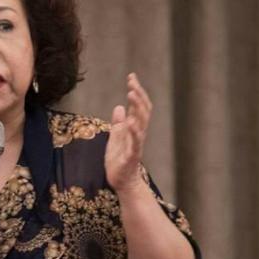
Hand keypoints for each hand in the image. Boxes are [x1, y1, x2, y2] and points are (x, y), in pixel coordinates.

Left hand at [105, 73, 152, 194]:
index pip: (139, 106)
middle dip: (138, 95)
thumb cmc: (119, 161)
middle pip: (143, 110)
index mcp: (134, 128)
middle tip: (132, 81)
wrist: (122, 182)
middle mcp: (138, 134)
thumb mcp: (115, 138)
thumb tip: (118, 108)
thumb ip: (118, 124)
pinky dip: (134, 131)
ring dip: (137, 107)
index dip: (136, 91)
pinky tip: (130, 122)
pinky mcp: (132, 156)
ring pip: (141, 122)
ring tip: (131, 93)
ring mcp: (136, 144)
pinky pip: (135, 142)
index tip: (131, 76)